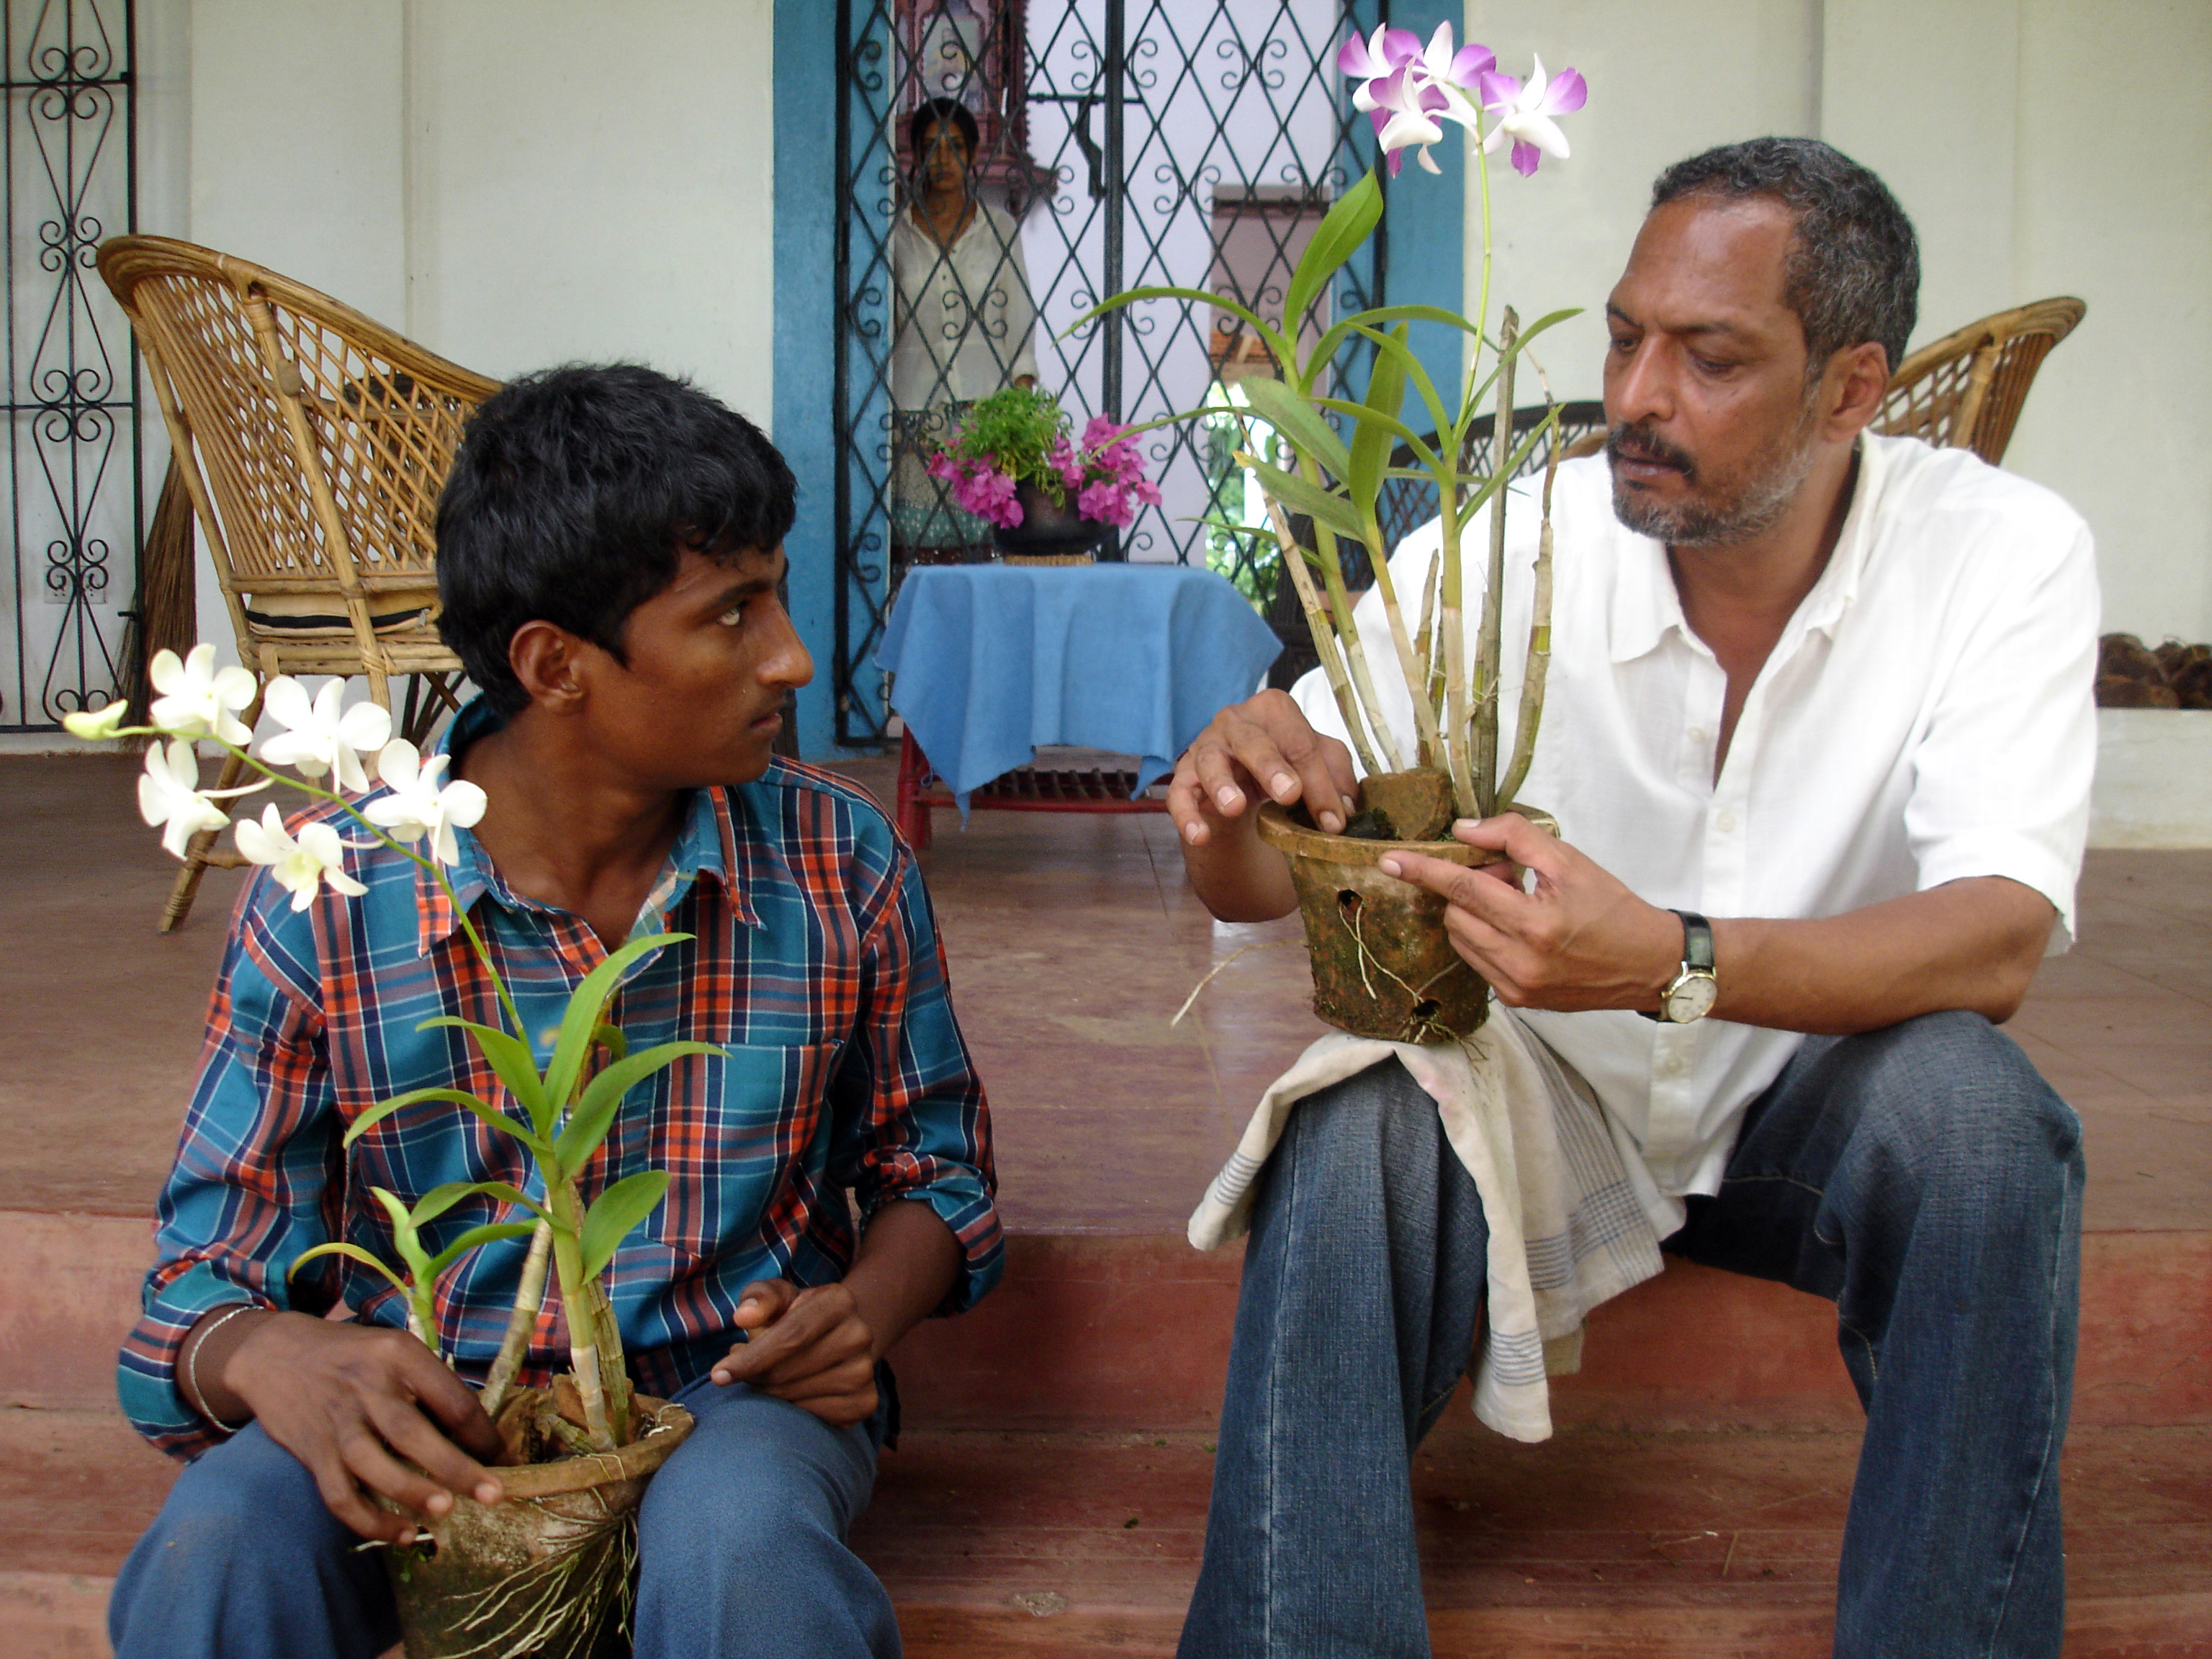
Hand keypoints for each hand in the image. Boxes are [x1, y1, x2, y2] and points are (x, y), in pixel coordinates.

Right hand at [222, 1312, 504, 1543]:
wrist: (274, 1353)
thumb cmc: (352, 1356)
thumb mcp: (394, 1351)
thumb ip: (428, 1387)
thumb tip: (475, 1438)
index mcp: (400, 1356)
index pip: (451, 1399)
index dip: (483, 1435)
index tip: (505, 1461)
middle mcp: (367, 1387)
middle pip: (413, 1432)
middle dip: (456, 1467)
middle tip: (492, 1495)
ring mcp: (337, 1422)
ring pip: (373, 1465)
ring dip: (411, 1492)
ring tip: (445, 1512)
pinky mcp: (312, 1452)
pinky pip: (340, 1495)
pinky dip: (369, 1521)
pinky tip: (401, 1534)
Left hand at [711, 1280, 879, 1426]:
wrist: (836, 1337)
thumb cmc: (795, 1316)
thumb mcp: (777, 1297)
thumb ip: (758, 1298)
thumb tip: (743, 1317)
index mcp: (839, 1301)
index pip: (790, 1335)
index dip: (751, 1358)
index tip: (719, 1375)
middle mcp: (860, 1334)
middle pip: (791, 1370)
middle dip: (756, 1378)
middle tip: (743, 1376)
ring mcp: (865, 1370)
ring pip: (800, 1396)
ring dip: (771, 1396)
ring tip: (765, 1381)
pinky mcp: (865, 1401)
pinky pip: (816, 1417)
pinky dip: (793, 1413)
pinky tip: (787, 1397)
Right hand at [1168, 689, 1357, 846]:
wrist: (1242, 773)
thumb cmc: (1284, 760)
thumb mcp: (1317, 762)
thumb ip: (1336, 779)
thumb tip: (1343, 812)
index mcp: (1274, 709)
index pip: (1301, 743)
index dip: (1320, 784)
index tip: (1334, 821)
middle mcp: (1236, 721)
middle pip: (1254, 741)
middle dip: (1271, 767)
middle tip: (1289, 793)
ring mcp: (1206, 746)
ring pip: (1210, 761)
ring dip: (1222, 784)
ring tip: (1235, 808)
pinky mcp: (1183, 775)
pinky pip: (1179, 793)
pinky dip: (1187, 815)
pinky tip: (1200, 835)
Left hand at [1377, 814, 1680, 1011]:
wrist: (1649, 964)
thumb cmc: (1613, 908)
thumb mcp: (1570, 861)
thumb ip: (1515, 838)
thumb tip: (1464, 831)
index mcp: (1536, 925)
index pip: (1464, 891)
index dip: (1425, 871)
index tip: (1390, 861)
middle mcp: (1520, 963)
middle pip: (1457, 916)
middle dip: (1470, 890)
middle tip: (1510, 880)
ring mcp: (1516, 988)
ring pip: (1462, 940)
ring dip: (1475, 916)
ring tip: (1520, 907)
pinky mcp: (1518, 1001)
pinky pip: (1477, 961)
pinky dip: (1486, 939)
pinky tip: (1520, 932)